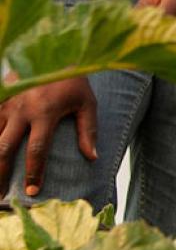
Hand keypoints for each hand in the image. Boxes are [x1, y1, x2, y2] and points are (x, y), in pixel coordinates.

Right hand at [0, 77, 97, 196]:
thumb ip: (88, 130)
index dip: (34, 172)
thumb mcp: (86, 102)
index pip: (37, 149)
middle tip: (2, 197)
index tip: (33, 191)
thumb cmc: (72, 81)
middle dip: (0, 175)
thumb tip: (93, 157)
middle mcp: (22, 110)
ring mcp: (7, 104)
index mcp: (45, 111)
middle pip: (4, 149)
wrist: (53, 52)